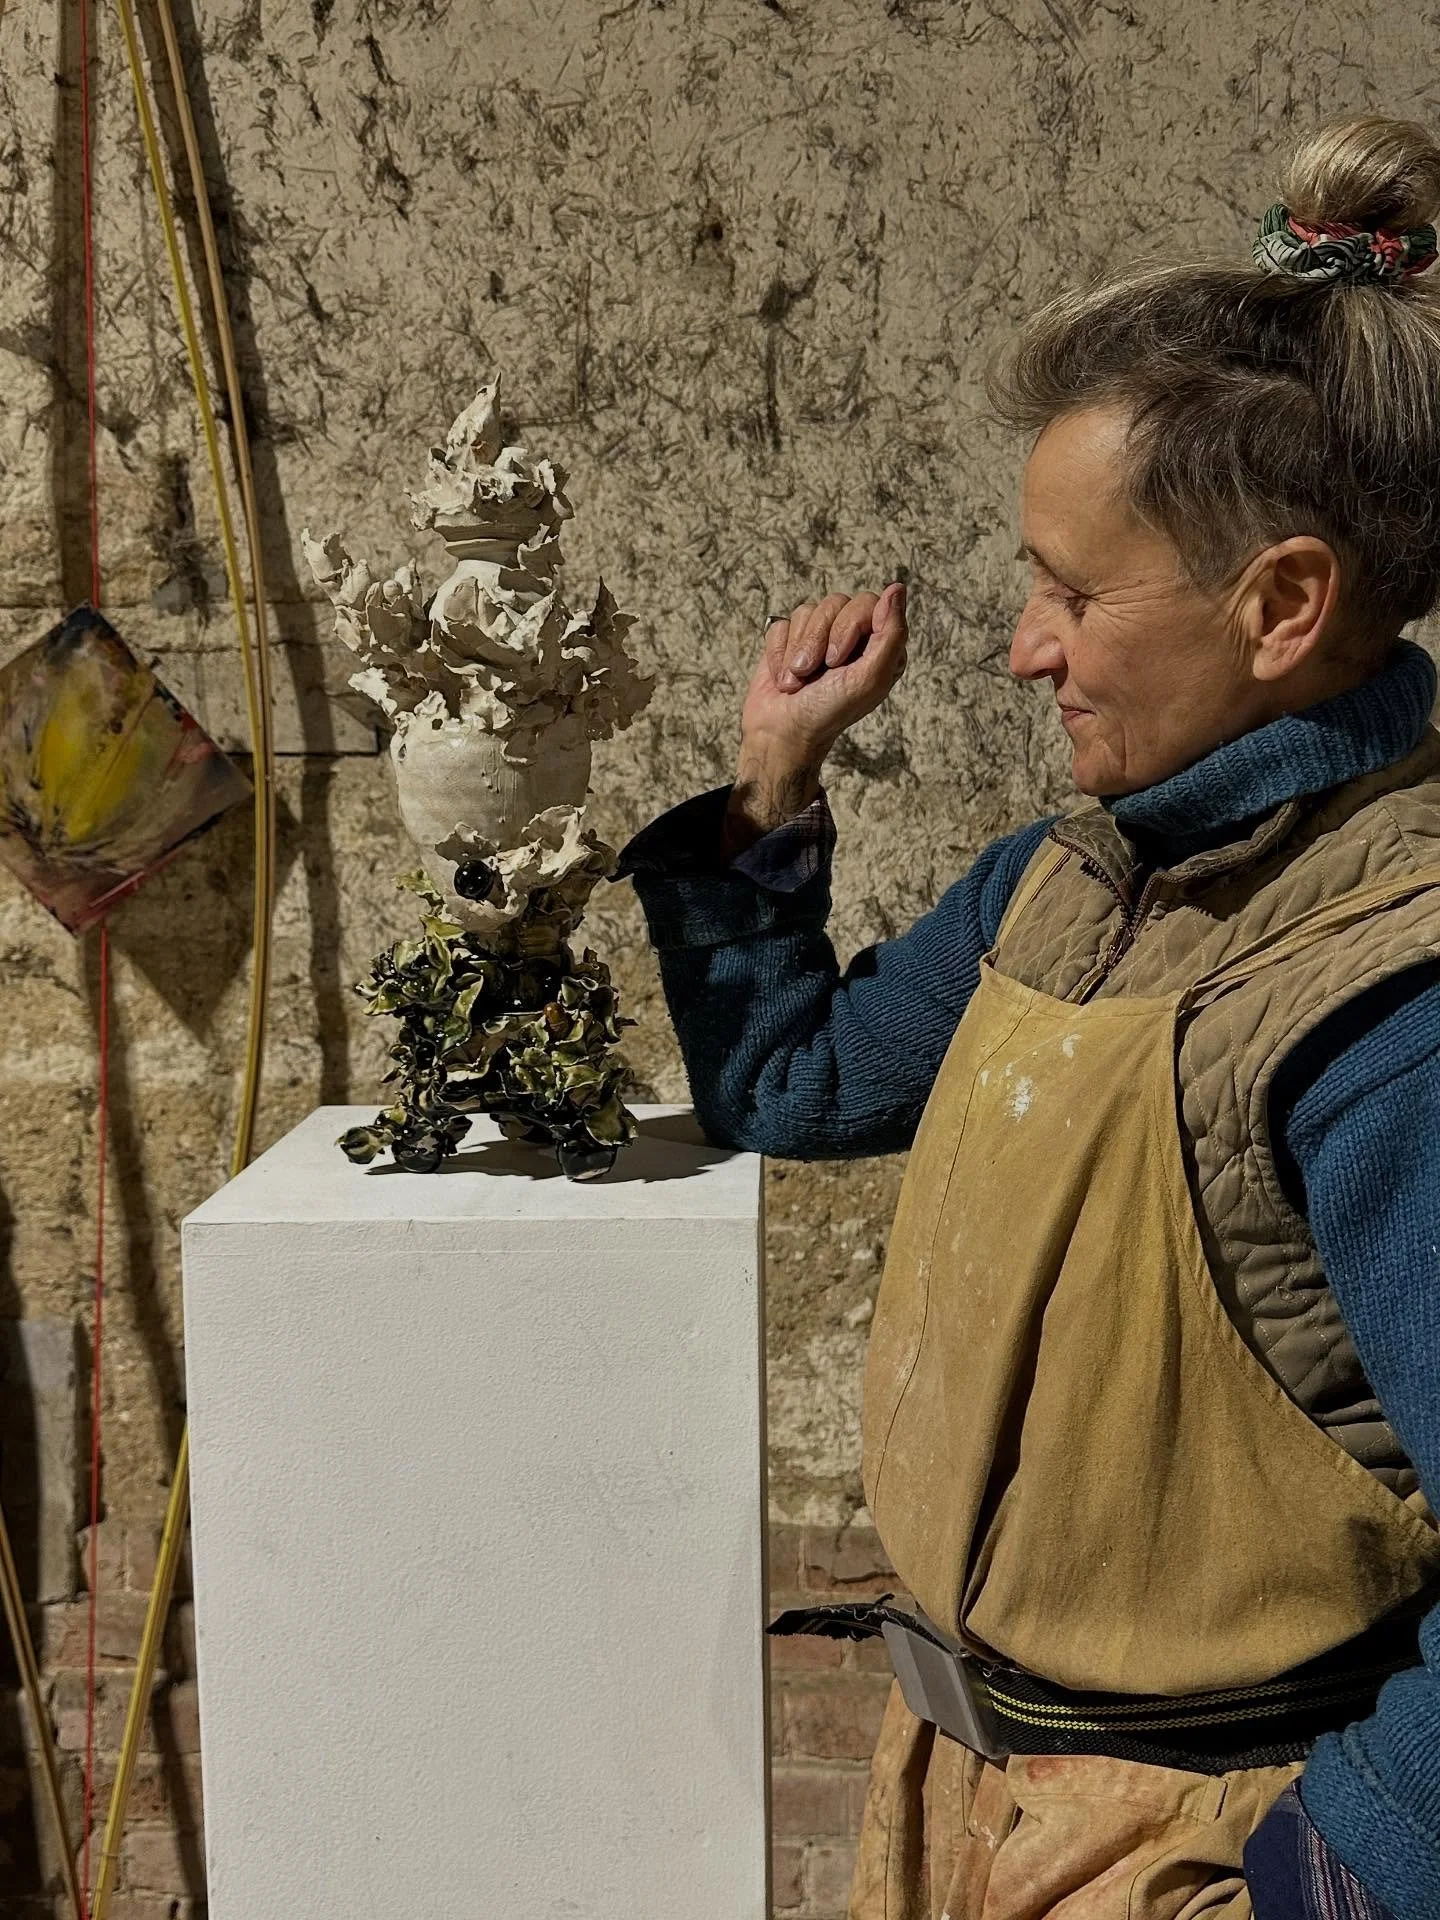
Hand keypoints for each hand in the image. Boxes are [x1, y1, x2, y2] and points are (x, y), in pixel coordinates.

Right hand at [725, 586, 908, 852]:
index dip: (850, 626)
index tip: (839, 659)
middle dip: (819, 639)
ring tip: (798, 680)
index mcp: (878, 646)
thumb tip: (898, 588)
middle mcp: (851, 637)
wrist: (782, 733)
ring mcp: (819, 637)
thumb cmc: (829, 712)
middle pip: (836, 602)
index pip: (869, 603)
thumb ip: (891, 634)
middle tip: (817, 672)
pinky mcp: (789, 640)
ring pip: (809, 610)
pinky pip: (783, 623)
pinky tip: (784, 676)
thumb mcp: (869, 678)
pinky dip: (779, 653)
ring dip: (798, 650)